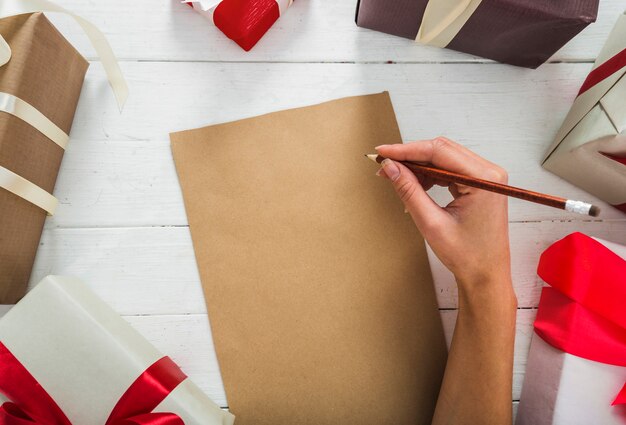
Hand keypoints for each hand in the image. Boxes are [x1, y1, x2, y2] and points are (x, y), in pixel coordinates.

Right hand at [375, 138, 511, 290]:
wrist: (486, 274)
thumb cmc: (468, 255)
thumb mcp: (431, 223)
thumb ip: (410, 191)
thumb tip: (391, 168)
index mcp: (484, 179)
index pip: (438, 151)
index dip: (406, 150)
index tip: (383, 152)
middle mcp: (489, 172)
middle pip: (441, 150)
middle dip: (410, 156)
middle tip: (385, 165)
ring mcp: (485, 177)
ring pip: (444, 158)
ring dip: (418, 166)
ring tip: (395, 177)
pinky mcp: (480, 183)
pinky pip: (449, 169)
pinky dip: (429, 175)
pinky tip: (414, 185)